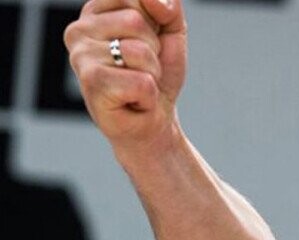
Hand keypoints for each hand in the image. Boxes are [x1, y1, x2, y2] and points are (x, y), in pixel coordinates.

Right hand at [64, 0, 186, 147]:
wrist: (153, 121)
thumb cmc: (157, 76)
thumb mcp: (170, 33)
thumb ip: (168, 8)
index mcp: (96, 12)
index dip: (155, 23)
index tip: (148, 42)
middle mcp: (79, 29)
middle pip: (136, 21)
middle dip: (154, 49)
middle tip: (144, 68)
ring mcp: (81, 56)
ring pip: (139, 51)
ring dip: (152, 73)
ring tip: (139, 83)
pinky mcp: (91, 83)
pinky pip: (141, 81)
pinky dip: (149, 94)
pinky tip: (134, 100)